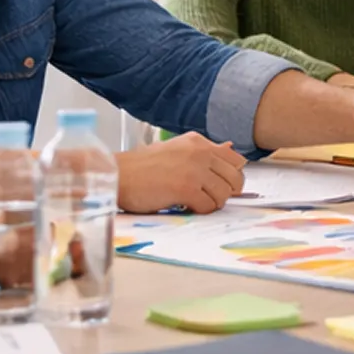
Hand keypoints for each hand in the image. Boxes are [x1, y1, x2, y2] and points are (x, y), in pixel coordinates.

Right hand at [116, 133, 246, 213]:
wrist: (118, 174)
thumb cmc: (143, 167)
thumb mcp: (178, 150)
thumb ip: (204, 152)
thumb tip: (231, 148)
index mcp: (198, 142)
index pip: (236, 160)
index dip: (231, 177)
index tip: (220, 185)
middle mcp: (199, 152)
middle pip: (235, 178)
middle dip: (226, 192)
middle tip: (209, 198)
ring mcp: (194, 169)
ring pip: (224, 194)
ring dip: (212, 203)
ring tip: (195, 202)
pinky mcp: (185, 188)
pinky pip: (209, 206)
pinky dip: (201, 211)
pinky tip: (186, 206)